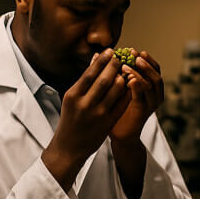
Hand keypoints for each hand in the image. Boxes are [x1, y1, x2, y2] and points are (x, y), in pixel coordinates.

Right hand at [42, 48, 130, 189]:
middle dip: (115, 66)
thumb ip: (84, 80)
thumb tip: (96, 58)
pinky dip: (127, 92)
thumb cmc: (70, 119)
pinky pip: (121, 103)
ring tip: (126, 70)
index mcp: (73, 95)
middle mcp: (85, 104)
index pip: (90, 73)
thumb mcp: (71, 99)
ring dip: (123, 78)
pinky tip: (130, 85)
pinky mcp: (108, 122)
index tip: (110, 51)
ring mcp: (98, 114)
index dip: (102, 60)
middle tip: (122, 57)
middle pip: (104, 79)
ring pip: (116, 90)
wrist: (69, 147)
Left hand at [109, 50, 163, 143]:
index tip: (132, 50)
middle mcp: (154, 94)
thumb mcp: (114, 88)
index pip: (153, 67)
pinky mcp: (144, 111)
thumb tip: (97, 55)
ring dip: (141, 73)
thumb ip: (112, 73)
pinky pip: (143, 96)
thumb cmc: (115, 109)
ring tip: (128, 65)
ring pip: (152, 84)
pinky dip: (137, 86)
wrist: (119, 134)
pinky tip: (129, 79)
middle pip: (156, 73)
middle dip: (145, 63)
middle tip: (134, 54)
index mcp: (150, 86)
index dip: (145, 58)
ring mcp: (151, 103)